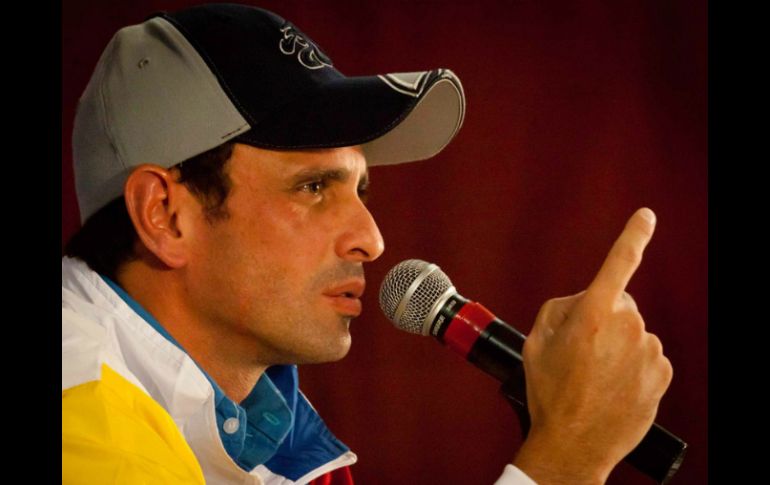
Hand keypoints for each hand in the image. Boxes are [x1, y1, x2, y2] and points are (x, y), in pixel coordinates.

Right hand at [512, 208, 672, 484]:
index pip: (618, 264)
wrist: (575, 444)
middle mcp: (627, 327)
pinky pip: (646, 355)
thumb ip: (560, 308)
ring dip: (617, 346)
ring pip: (634, 333)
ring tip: (594, 375)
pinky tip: (613, 384)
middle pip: (620, 305)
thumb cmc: (551, 393)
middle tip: (581, 351)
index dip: (633, 235)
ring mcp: (648, 351)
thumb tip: (583, 299)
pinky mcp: (662, 373)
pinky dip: (632, 365)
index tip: (646, 216)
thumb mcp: (535, 342)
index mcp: (593, 314)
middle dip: (603, 318)